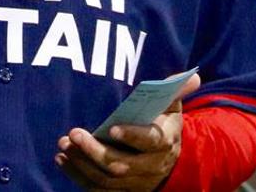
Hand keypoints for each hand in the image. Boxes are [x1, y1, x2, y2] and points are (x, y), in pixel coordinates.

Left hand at [55, 74, 200, 190]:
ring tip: (63, 145)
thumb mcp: (173, 107)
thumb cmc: (165, 126)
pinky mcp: (122, 191)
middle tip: (73, 134)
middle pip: (121, 165)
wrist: (170, 161)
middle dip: (95, 151)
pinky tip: (63, 159)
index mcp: (165, 143)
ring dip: (81, 164)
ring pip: (106, 180)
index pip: (150, 142)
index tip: (112, 128)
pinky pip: (97, 190)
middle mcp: (151, 167)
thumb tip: (192, 75)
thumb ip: (177, 90)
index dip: (132, 136)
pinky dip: (78, 177)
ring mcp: (135, 183)